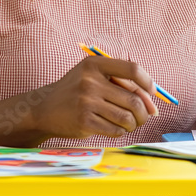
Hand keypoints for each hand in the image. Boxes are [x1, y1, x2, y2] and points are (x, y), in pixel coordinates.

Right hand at [33, 56, 157, 139]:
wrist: (44, 109)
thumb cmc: (76, 92)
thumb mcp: (92, 76)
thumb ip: (121, 84)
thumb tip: (152, 105)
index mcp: (95, 64)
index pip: (132, 69)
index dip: (147, 82)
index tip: (152, 92)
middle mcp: (90, 81)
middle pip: (133, 99)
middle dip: (144, 112)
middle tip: (144, 117)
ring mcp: (86, 102)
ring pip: (127, 117)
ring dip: (134, 124)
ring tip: (130, 124)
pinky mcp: (84, 121)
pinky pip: (115, 130)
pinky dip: (120, 131)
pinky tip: (116, 128)